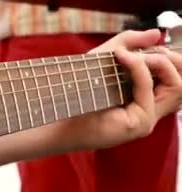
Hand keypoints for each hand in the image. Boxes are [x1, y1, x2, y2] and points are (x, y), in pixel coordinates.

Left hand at [62, 29, 181, 149]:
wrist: (56, 118)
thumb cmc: (76, 94)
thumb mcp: (103, 60)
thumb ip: (128, 44)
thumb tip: (157, 34)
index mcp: (146, 102)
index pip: (176, 80)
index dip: (168, 60)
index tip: (147, 47)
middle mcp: (151, 113)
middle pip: (181, 84)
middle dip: (167, 60)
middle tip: (145, 51)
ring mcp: (146, 120)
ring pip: (175, 86)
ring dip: (156, 62)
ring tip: (130, 55)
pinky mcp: (138, 123)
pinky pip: (148, 89)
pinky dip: (139, 68)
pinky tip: (121, 58)